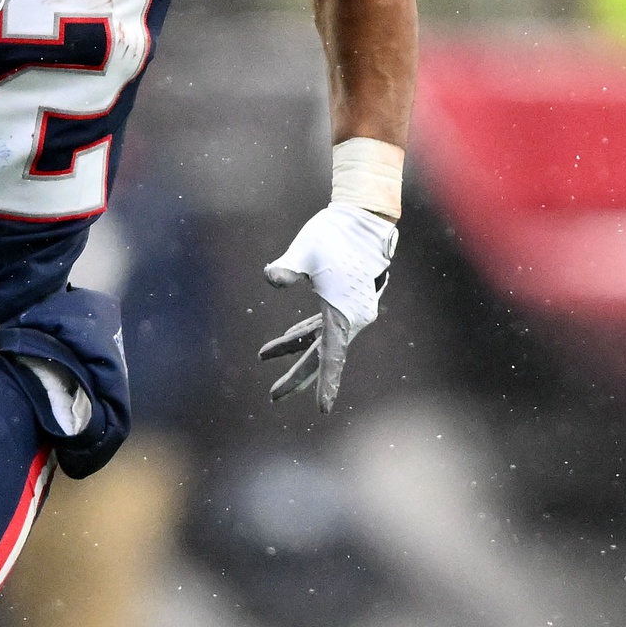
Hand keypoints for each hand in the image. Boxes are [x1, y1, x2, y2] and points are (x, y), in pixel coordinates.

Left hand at [258, 203, 396, 409]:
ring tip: (263, 356)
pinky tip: (286, 337)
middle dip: (296, 376)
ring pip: (319, 340)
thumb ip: (287, 268)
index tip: (322, 409)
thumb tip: (272, 277)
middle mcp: (351, 318)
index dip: (325, 384)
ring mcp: (349, 311)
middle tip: (272, 396)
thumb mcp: (306, 250)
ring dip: (293, 349)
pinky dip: (303, 331)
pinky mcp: (344, 300)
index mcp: (342, 314)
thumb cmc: (335, 233)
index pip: (332, 357)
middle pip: (321, 356)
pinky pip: (322, 325)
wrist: (362, 217)